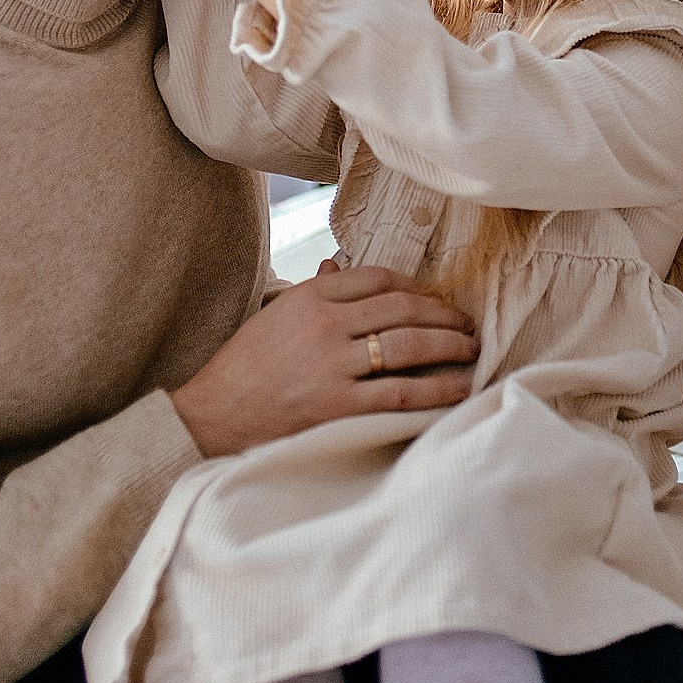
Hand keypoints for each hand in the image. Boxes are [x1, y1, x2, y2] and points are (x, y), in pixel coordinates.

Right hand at [168, 261, 479, 457]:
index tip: (435, 297)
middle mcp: (325, 325)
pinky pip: (400, 394)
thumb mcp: (276, 315)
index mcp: (310, 297)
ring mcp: (333, 365)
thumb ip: (314, 293)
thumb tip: (338, 268)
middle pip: (401, 308)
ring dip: (448, 345)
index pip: (378, 278)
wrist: (212, 414)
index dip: (416, 286)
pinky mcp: (338, 406)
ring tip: (470, 348)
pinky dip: (435, 389)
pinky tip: (458, 387)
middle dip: (443, 314)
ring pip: (408, 346)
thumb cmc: (245, 365)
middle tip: (466, 321)